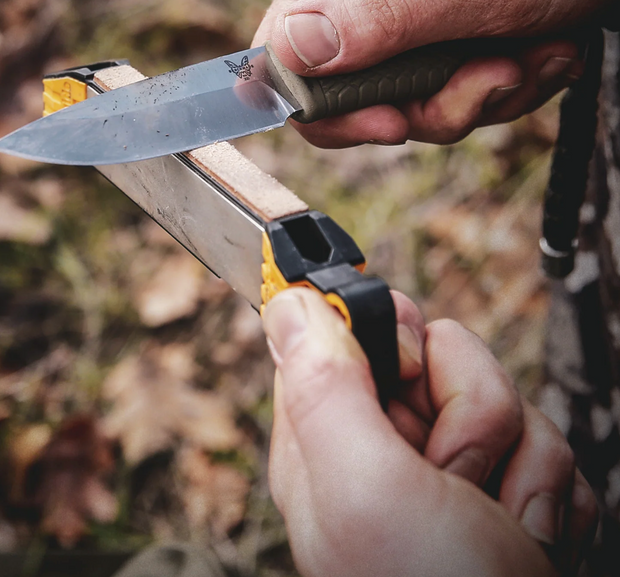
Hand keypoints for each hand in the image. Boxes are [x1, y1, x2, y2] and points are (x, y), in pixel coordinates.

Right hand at [252, 0, 619, 146]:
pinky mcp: (426, 28)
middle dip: (424, 107)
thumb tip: (290, 54)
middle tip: (493, 79)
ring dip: (470, 98)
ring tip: (533, 57)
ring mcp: (393, 7)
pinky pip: (436, 89)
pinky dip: (489, 88)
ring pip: (399, 99)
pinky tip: (534, 53)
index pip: (283, 55)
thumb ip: (379, 20)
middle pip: (346, 91)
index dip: (326, 110)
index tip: (393, 123)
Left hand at [262, 289, 596, 575]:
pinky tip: (527, 534)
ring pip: (497, 397)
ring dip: (515, 459)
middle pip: (434, 355)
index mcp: (328, 437)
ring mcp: (446, 469)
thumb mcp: (367, 487)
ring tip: (496, 520)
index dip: (392, 338)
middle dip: (468, 409)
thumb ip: (325, 389)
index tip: (411, 372)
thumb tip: (290, 303)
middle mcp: (381, 448)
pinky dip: (548, 487)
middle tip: (455, 471)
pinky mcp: (503, 486)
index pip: (349, 333)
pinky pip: (541, 440)